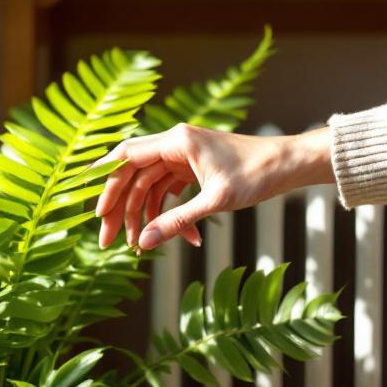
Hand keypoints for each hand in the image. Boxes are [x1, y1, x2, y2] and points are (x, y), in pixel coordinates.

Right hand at [94, 124, 333, 250]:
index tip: (96, 216)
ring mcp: (183, 156)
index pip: (126, 160)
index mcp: (176, 140)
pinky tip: (186, 238)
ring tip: (143, 246)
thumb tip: (144, 243)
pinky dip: (170, 214)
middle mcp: (175, 143)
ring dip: (144, 216)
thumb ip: (177, 221)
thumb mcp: (215, 202)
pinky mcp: (192, 168)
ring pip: (148, 187)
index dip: (106, 188)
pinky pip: (168, 191)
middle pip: (132, 176)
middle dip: (119, 209)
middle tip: (107, 241)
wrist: (290, 164)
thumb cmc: (258, 174)